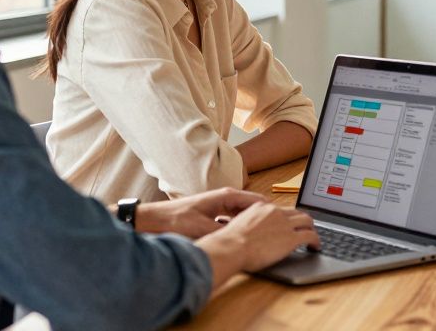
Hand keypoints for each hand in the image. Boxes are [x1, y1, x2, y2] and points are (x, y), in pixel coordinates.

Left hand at [135, 188, 265, 237]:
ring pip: (242, 215)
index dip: (272, 212)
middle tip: (275, 232)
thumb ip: (224, 232)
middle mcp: (225, 198)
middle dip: (263, 219)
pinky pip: (232, 221)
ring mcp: (218, 206)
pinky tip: (240, 240)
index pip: (258, 201)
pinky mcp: (211, 215)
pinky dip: (238, 229)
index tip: (282, 223)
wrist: (152, 220)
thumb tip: (243, 239)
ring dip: (250, 225)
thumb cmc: (175, 220)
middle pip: (252, 208)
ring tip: (262, 237)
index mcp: (226, 195)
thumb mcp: (202, 228)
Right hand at [204, 202, 320, 273]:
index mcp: (262, 207)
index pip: (281, 209)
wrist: (231, 248)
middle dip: (303, 220)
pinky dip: (316, 240)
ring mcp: (285, 224)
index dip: (289, 217)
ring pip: (307, 221)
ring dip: (312, 228)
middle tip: (306, 228)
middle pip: (297, 212)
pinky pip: (310, 236)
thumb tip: (250, 234)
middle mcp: (275, 212)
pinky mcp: (291, 238)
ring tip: (313, 237)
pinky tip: (316, 247)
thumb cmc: (229, 243)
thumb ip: (249, 226)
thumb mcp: (239, 226)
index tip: (290, 223)